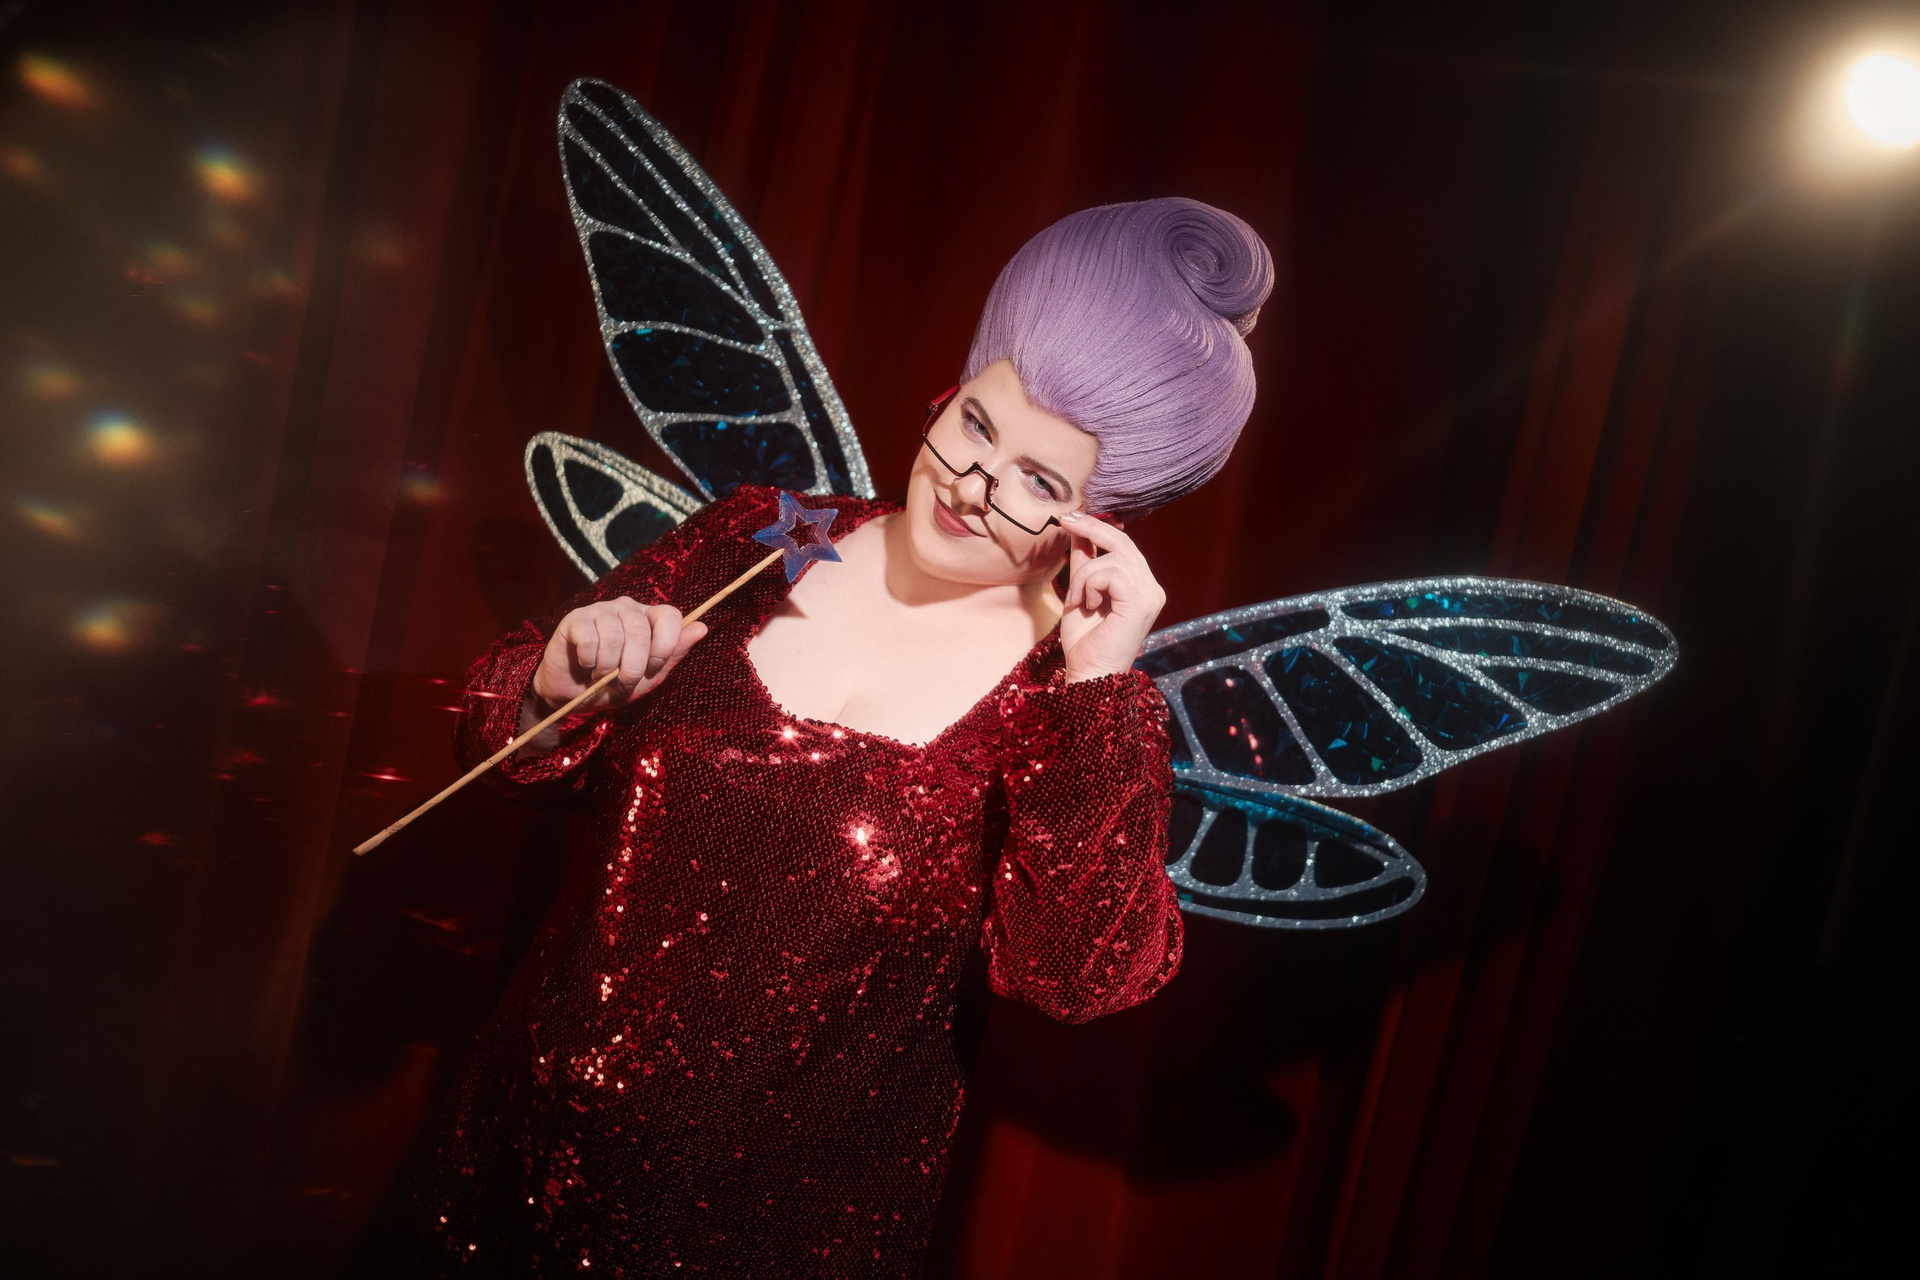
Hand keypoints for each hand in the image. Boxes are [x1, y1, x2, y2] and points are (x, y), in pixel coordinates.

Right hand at [529, 597, 707, 716]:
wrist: (574, 696)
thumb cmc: (614, 685)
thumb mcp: (650, 676)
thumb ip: (674, 653)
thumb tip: (702, 627)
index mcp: (649, 618)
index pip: (670, 615)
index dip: (664, 646)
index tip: (652, 667)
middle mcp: (627, 608)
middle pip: (641, 631)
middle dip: (633, 667)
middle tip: (622, 681)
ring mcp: (601, 610)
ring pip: (614, 637)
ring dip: (608, 668)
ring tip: (601, 675)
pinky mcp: (576, 618)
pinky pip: (590, 639)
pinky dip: (589, 661)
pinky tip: (586, 664)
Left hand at [1058, 513, 1164, 682]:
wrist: (1088, 674)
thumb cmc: (1084, 641)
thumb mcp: (1080, 591)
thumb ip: (1084, 561)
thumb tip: (1078, 528)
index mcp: (1141, 586)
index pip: (1124, 545)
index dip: (1099, 527)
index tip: (1072, 517)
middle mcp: (1152, 588)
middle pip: (1123, 542)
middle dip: (1092, 528)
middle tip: (1066, 520)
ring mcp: (1151, 594)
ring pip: (1112, 557)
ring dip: (1084, 576)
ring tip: (1079, 600)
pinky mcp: (1142, 601)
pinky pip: (1111, 571)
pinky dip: (1090, 584)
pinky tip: (1089, 605)